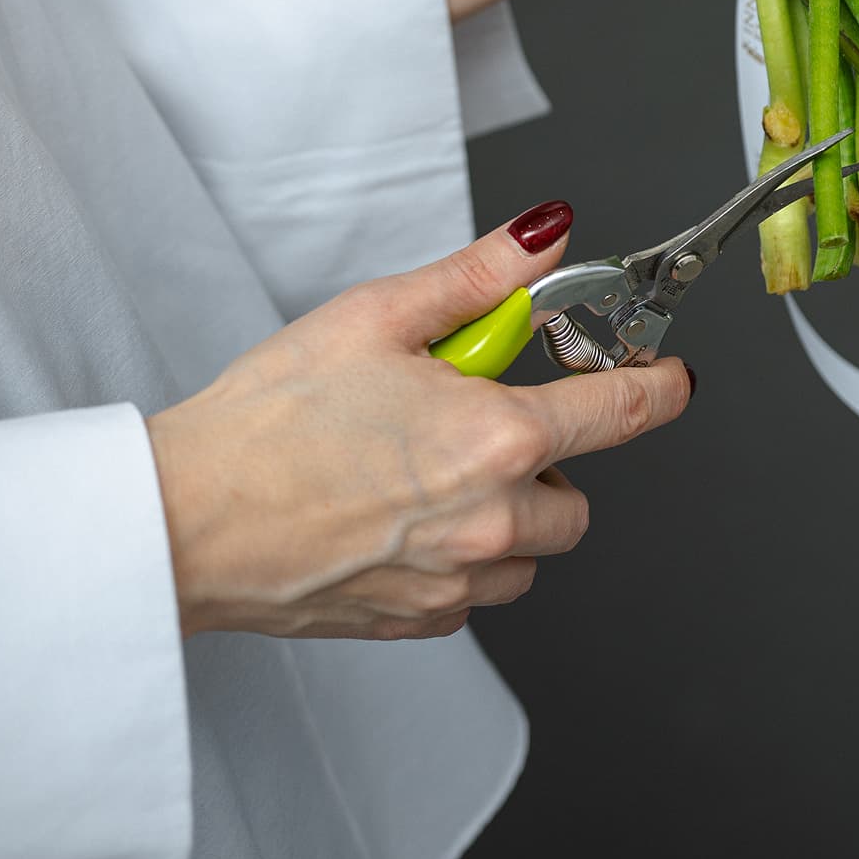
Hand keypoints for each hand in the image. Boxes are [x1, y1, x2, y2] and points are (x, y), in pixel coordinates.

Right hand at [146, 205, 690, 639]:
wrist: (188, 517)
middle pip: (577, 498)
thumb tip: (546, 236)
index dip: (658, 388)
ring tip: (427, 469)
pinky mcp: (416, 622)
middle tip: (479, 418)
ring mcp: (456, 583)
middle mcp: (491, 522)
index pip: (621, 412)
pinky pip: (474, 594)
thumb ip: (480, 276)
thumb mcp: (378, 315)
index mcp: (497, 437)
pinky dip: (460, 558)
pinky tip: (397, 516)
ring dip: (507, 515)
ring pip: (529, 555)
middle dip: (548, 458)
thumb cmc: (269, 418)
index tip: (670, 380)